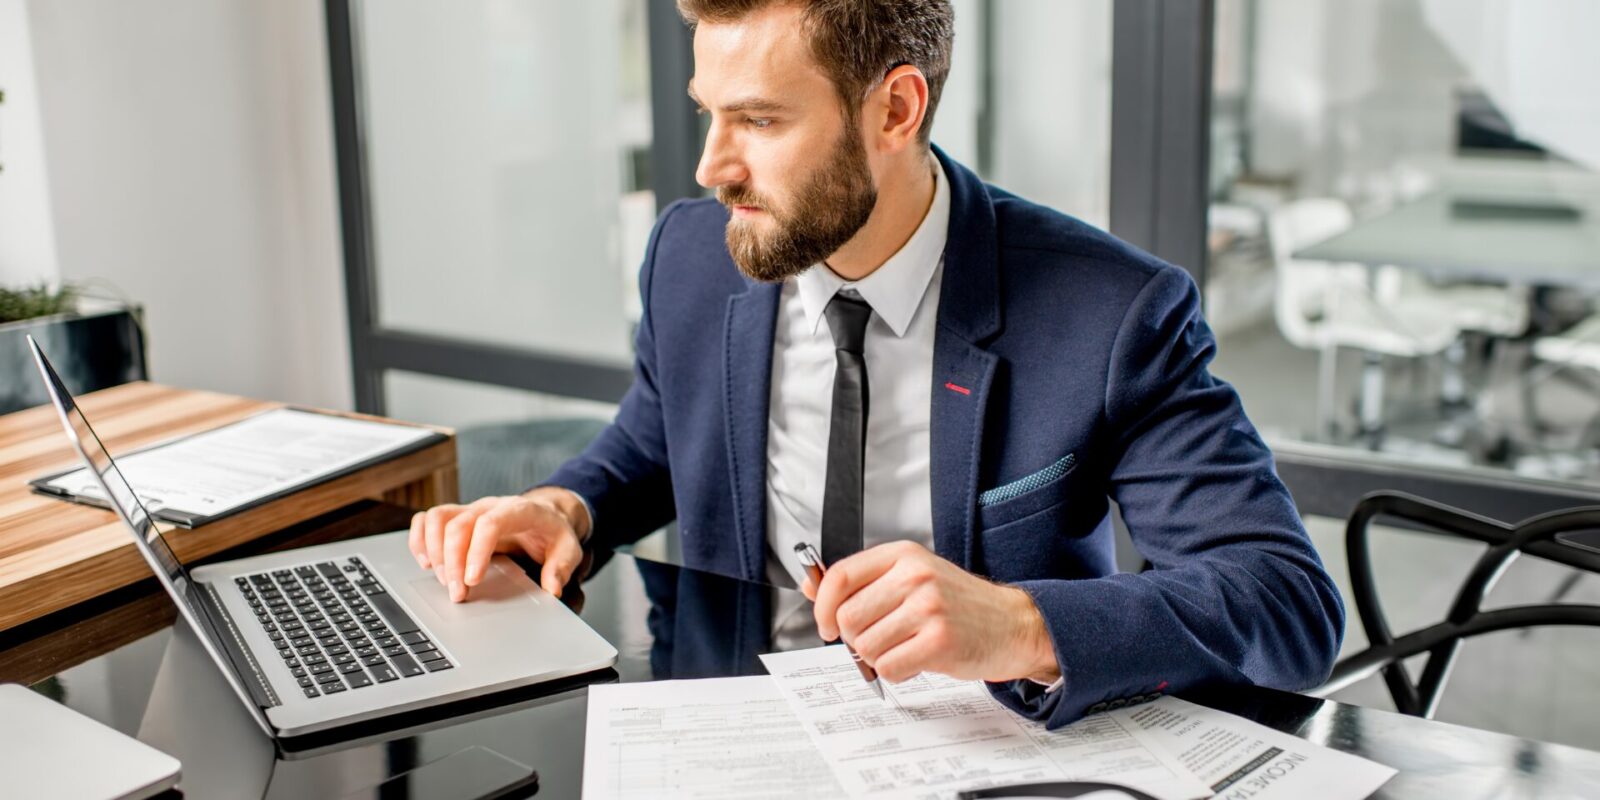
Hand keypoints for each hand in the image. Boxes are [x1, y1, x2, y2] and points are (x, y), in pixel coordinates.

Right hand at [409, 487, 590, 602]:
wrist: (545, 513)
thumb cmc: (553, 531)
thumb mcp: (569, 548)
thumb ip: (562, 567)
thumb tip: (552, 589)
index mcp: (518, 510)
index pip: (490, 523)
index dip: (476, 551)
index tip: (473, 580)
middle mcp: (490, 506)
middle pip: (459, 525)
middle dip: (453, 563)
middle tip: (458, 594)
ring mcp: (471, 509)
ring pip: (437, 518)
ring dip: (433, 551)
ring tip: (443, 581)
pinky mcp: (458, 517)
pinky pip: (428, 519)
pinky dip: (420, 540)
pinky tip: (426, 563)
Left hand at [803, 540, 1059, 684]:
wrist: (1012, 624)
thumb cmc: (959, 604)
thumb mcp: (911, 577)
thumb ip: (862, 582)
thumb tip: (811, 585)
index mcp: (903, 555)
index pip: (840, 577)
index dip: (822, 606)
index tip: (825, 624)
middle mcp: (915, 576)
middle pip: (848, 617)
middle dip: (856, 638)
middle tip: (882, 638)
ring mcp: (928, 608)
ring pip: (865, 646)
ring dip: (879, 656)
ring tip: (906, 646)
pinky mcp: (939, 641)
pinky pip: (889, 667)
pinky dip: (896, 672)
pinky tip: (916, 659)